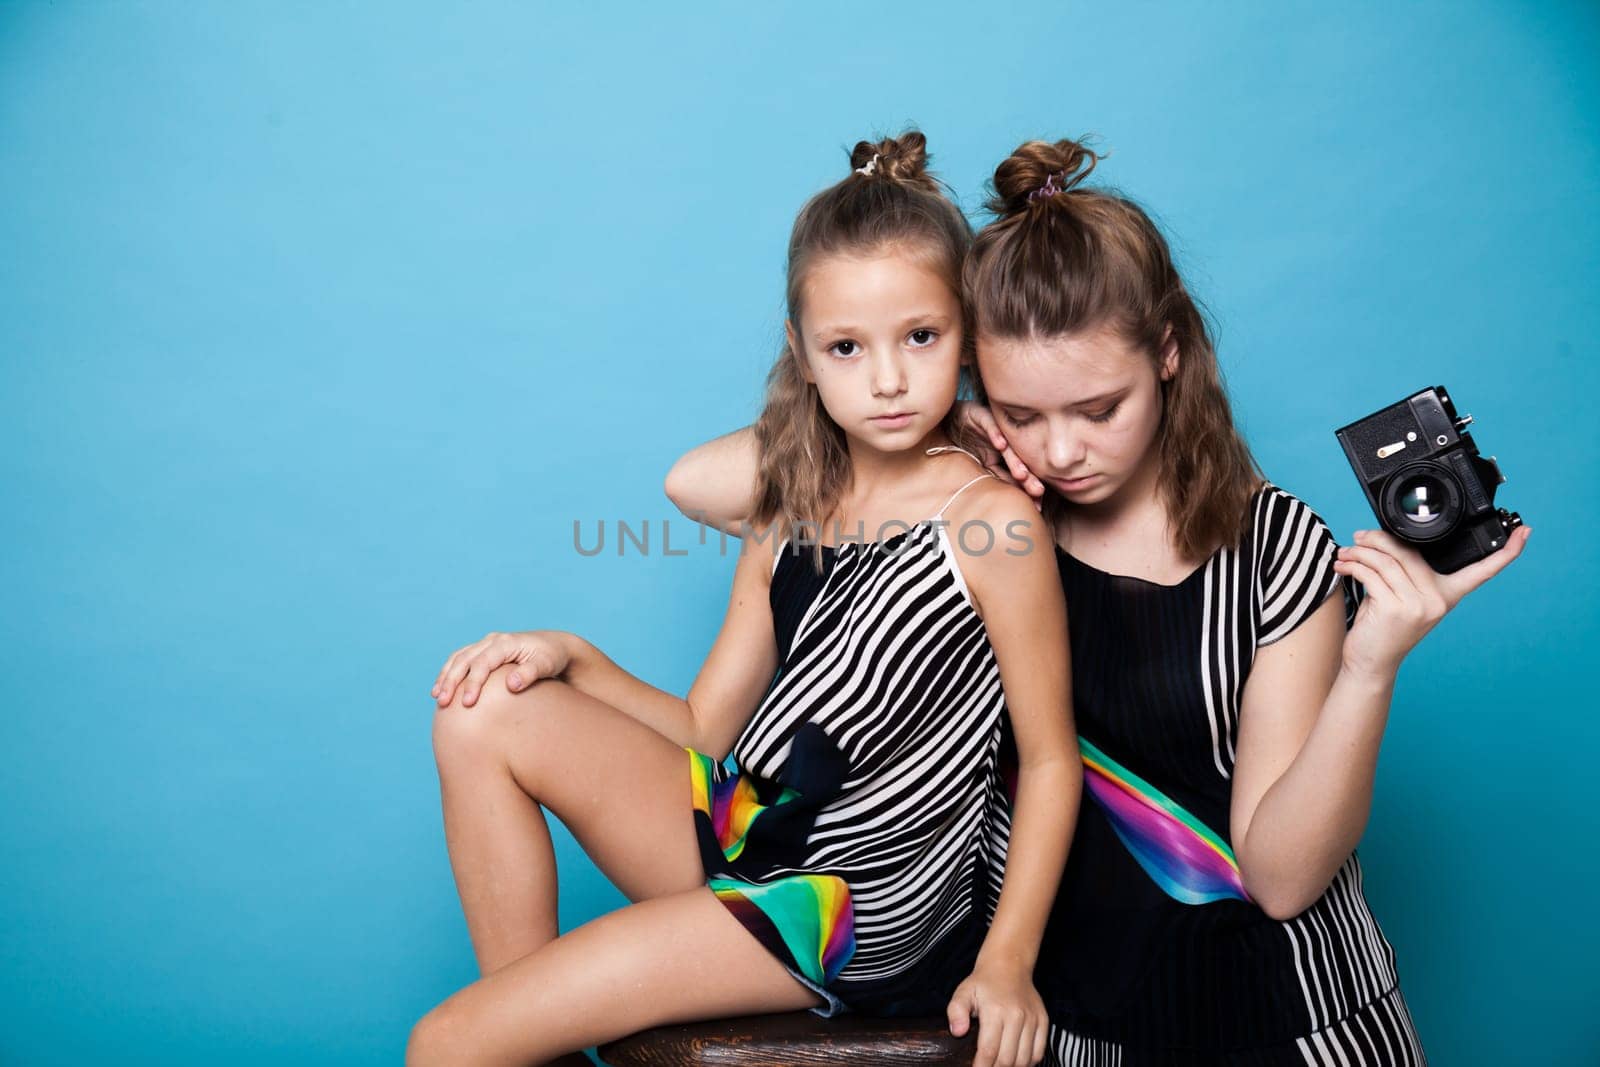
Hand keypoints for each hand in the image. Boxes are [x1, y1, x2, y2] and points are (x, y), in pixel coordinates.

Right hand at [431, 630, 572, 706]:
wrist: (555, 646)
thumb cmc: (552, 657)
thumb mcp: (547, 664)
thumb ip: (530, 673)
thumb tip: (512, 684)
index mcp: (506, 643)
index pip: (483, 662)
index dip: (473, 682)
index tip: (467, 703)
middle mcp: (493, 641)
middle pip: (465, 659)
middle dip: (452, 681)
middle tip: (443, 703)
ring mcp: (487, 644)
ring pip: (459, 658)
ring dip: (446, 676)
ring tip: (437, 697)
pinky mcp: (484, 651)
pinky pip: (461, 659)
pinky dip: (449, 672)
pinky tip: (441, 688)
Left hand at [946, 959, 1048, 1066]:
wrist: (1009, 965)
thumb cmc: (984, 982)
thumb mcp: (963, 992)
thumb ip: (956, 1012)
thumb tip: (957, 1032)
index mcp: (995, 1011)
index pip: (989, 1051)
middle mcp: (1017, 1016)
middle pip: (1007, 1059)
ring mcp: (1032, 1019)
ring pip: (1024, 1059)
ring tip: (999, 1065)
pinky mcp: (1043, 1021)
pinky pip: (1039, 1052)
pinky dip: (1028, 1062)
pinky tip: (1016, 1061)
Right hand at [957, 402, 1044, 504]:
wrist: (945, 419)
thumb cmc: (960, 442)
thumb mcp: (975, 466)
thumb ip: (992, 479)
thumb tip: (1007, 505)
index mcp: (1000, 458)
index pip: (1014, 476)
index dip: (1025, 489)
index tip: (1038, 506)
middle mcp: (1001, 445)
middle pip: (1016, 462)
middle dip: (1028, 478)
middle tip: (1038, 491)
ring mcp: (993, 430)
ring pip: (1007, 446)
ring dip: (1014, 460)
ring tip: (1021, 474)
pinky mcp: (981, 415)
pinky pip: (990, 425)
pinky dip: (995, 434)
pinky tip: (1000, 444)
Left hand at [1332, 525, 1530, 677]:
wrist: (1371, 663)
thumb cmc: (1384, 627)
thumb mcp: (1403, 597)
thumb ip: (1405, 571)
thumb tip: (1380, 536)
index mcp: (1448, 594)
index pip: (1483, 571)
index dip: (1506, 552)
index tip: (1524, 532)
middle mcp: (1439, 599)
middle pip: (1410, 552)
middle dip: (1380, 539)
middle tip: (1360, 537)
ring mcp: (1420, 604)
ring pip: (1388, 560)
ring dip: (1361, 552)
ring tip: (1347, 552)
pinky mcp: (1396, 608)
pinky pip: (1373, 573)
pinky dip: (1354, 565)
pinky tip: (1344, 565)